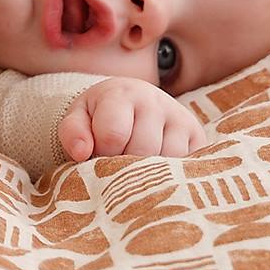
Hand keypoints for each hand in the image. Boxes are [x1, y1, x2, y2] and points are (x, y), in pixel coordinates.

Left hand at [57, 79, 204, 161]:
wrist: (132, 102)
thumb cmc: (100, 116)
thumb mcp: (79, 118)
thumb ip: (72, 132)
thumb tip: (82, 153)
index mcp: (122, 94)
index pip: (113, 134)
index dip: (101, 154)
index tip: (98, 154)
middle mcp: (156, 101)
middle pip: (142, 149)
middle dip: (125, 164)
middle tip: (117, 162)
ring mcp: (180, 118)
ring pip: (168, 160)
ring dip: (149, 173)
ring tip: (136, 164)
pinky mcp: (198, 137)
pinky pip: (188, 165)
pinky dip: (171, 175)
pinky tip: (157, 171)